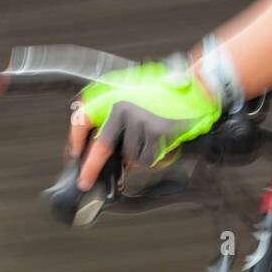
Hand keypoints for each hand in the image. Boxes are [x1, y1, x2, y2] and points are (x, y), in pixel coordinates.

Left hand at [68, 55, 221, 190]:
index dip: (76, 140)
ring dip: (141, 157)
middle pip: (103, 146)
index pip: (84, 120)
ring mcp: (140, 121)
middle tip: (86, 181)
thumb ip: (120, 118)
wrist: (197, 89)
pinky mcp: (156, 132)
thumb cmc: (168, 93)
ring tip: (156, 144)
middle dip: (92, 168)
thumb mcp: (136, 96)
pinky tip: (167, 147)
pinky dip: (157, 160)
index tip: (74, 155)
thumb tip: (107, 147)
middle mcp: (124, 108)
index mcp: (115, 98)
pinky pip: (149, 159)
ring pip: (130, 156)